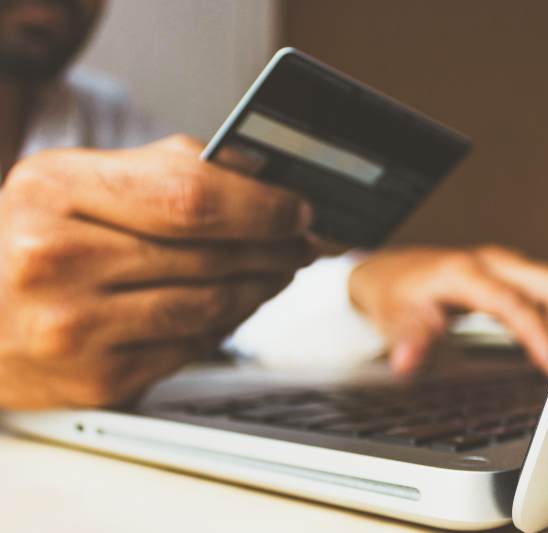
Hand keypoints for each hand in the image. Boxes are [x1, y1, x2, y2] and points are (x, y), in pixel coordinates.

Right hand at [0, 135, 316, 408]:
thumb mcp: (73, 181)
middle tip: (302, 240)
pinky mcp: (99, 380)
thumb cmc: (26, 241)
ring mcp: (78, 330)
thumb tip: (257, 174)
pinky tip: (234, 302)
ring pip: (211, 306)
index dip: (261, 206)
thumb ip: (164, 169)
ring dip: (261, 286)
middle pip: (210, 255)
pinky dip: (225, 323)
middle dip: (275, 247)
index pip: (190, 198)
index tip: (298, 208)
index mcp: (55, 193)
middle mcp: (59, 262)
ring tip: (278, 269)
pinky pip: (192, 347)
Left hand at [349, 246, 547, 375]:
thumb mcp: (392, 318)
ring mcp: (507, 265)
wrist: (390, 272)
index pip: (513, 302)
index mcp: (465, 272)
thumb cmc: (394, 295)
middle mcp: (493, 262)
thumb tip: (406, 362)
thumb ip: (407, 339)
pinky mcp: (515, 274)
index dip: (538, 334)